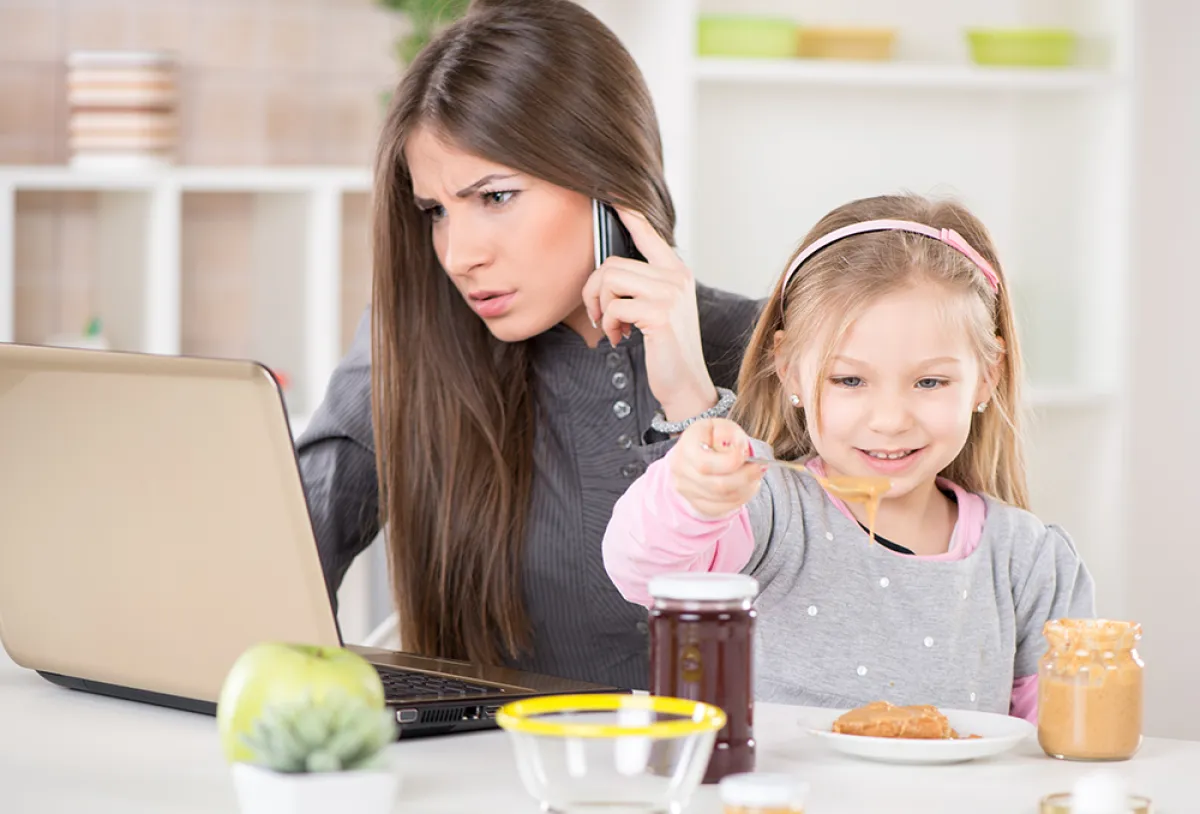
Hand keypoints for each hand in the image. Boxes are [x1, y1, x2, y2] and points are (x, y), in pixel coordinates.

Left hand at [582, 208, 716, 420]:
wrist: (685, 383)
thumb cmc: (666, 348)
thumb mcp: (658, 309)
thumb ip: (641, 285)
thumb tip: (606, 273)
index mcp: (676, 271)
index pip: (649, 232)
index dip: (628, 213)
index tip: (610, 194)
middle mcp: (676, 277)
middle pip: (612, 263)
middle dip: (593, 291)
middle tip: (600, 316)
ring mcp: (670, 293)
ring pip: (610, 280)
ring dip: (601, 307)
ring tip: (611, 327)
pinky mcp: (660, 313)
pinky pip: (615, 306)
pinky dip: (610, 325)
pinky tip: (619, 338)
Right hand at [670, 418, 765, 518]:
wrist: (697, 453)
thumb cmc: (711, 437)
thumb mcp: (720, 426)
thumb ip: (727, 434)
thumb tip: (735, 449)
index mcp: (686, 448)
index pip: (705, 463)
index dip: (730, 462)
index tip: (745, 454)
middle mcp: (681, 471)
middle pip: (717, 485)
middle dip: (744, 477)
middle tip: (760, 467)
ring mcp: (687, 491)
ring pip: (723, 498)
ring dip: (746, 487)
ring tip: (755, 475)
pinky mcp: (697, 504)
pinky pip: (723, 507)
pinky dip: (741, 497)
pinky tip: (747, 485)